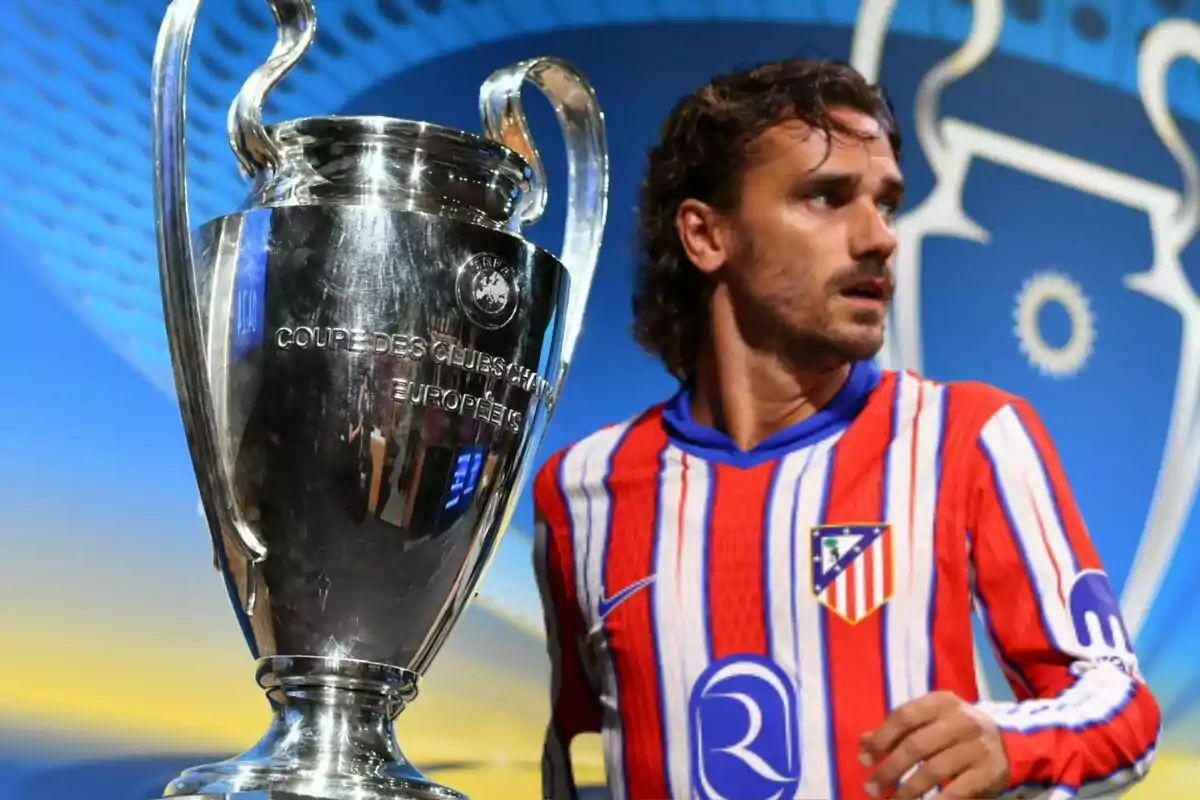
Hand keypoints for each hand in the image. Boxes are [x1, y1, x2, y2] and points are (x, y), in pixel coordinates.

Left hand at [859, 691, 1008, 798]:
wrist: (1008, 743)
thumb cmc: (956, 731)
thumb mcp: (931, 721)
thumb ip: (898, 730)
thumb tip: (863, 744)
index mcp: (941, 702)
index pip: (904, 716)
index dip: (881, 738)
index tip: (864, 759)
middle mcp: (960, 720)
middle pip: (916, 745)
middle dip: (890, 770)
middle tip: (871, 788)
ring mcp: (976, 746)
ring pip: (934, 770)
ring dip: (908, 790)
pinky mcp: (988, 772)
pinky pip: (957, 790)